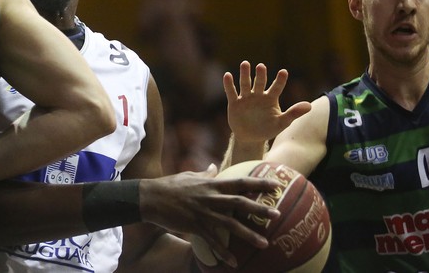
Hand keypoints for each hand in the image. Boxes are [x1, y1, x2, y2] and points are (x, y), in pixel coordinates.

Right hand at [139, 165, 280, 267]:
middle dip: (259, 208)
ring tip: (265, 243)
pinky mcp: (194, 226)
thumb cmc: (170, 185)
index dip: (259, 183)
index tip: (276, 185)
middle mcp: (210, 197)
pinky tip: (233, 263)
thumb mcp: (189, 175)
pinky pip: (212, 241)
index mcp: (211, 184)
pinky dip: (223, 252)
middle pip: (239, 203)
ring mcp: (203, 212)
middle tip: (277, 214)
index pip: (240, 182)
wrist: (150, 198)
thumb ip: (205, 173)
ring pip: (230, 224)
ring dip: (248, 234)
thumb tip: (214, 166)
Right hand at [223, 61, 310, 142]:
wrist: (250, 137)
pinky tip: (227, 75)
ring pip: (245, 84)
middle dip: (260, 75)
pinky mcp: (235, 103)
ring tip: (245, 63)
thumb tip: (310, 106)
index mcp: (271, 98)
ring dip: (245, 74)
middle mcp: (258, 95)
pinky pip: (232, 92)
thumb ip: (294, 113)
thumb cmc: (268, 129)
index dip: (280, 80)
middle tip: (261, 66)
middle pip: (260, 82)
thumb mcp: (282, 123)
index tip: (284, 72)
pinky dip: (229, 84)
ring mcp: (246, 98)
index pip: (277, 87)